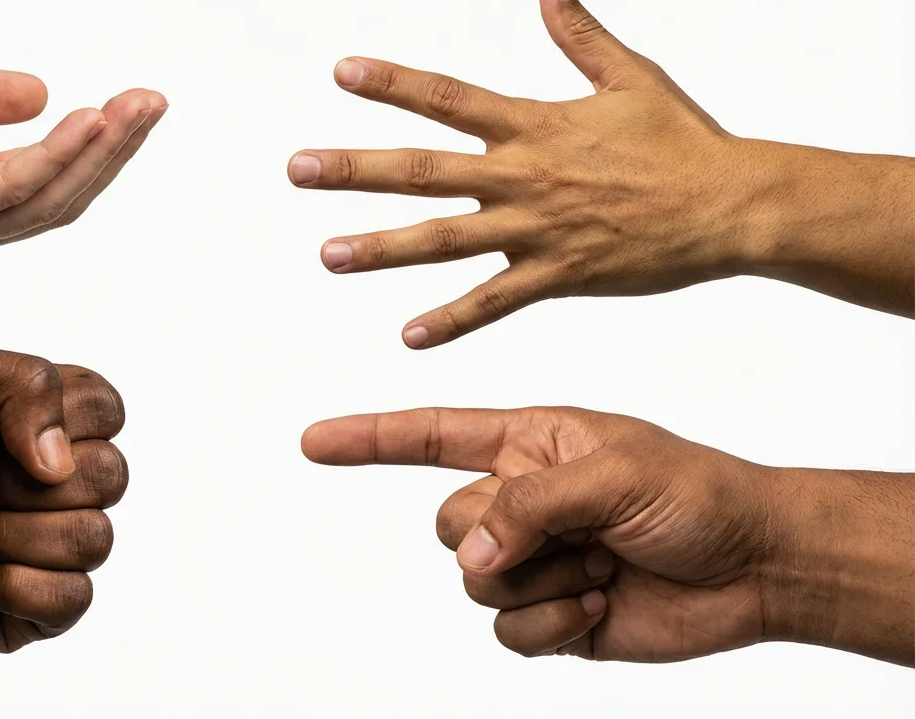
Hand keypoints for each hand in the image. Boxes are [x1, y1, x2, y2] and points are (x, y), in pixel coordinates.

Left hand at [0, 54, 166, 264]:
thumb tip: (43, 92)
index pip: (49, 182)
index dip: (98, 147)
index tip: (137, 102)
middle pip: (62, 198)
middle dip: (115, 151)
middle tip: (154, 102)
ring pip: (47, 198)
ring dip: (100, 153)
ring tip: (137, 107)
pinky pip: (8, 186)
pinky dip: (55, 155)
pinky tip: (87, 120)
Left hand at [0, 341, 127, 655]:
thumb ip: (22, 380)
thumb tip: (59, 460)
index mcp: (44, 422)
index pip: (108, 408)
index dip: (61, 420)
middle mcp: (57, 483)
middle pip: (112, 474)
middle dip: (26, 482)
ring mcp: (50, 548)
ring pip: (95, 538)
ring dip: (14, 534)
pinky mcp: (36, 609)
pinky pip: (75, 599)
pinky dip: (16, 586)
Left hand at [289, 0, 797, 347]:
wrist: (732, 205)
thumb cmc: (683, 139)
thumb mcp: (630, 76)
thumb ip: (579, 33)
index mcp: (535, 124)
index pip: (448, 97)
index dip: (393, 82)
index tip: (341, 72)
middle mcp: (524, 175)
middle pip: (423, 169)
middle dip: (357, 168)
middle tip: (298, 169)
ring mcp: (537, 229)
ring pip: (444, 239)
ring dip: (383, 247)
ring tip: (329, 253)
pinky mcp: (559, 275)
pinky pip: (495, 302)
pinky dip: (453, 320)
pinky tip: (408, 335)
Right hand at [302, 407, 777, 662]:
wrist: (756, 567)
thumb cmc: (698, 495)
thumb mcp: (614, 473)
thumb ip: (529, 504)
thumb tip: (473, 554)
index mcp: (528, 444)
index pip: (431, 438)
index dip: (368, 439)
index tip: (314, 442)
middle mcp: (520, 501)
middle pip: (447, 523)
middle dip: (500, 535)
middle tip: (573, 534)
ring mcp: (533, 560)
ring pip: (472, 582)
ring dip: (538, 581)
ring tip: (601, 565)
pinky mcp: (550, 615)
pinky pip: (505, 632)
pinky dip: (550, 624)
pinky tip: (600, 601)